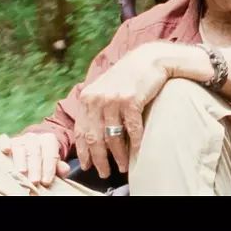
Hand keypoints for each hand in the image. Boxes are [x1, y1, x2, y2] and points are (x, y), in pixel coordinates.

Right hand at [0, 133, 69, 186]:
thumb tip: (64, 171)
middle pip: (35, 152)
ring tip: (22, 172)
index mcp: (48, 140)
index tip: (47, 182)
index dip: (49, 168)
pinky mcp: (6, 141)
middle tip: (35, 181)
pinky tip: (6, 150)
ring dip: (21, 161)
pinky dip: (4, 144)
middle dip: (35, 168)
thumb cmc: (43, 158)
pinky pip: (4, 140)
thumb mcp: (52, 162)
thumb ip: (59, 166)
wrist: (31, 147)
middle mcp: (34, 137)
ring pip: (20, 148)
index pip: (50, 154)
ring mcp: (19, 138)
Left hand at [75, 43, 171, 177]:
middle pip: (94, 137)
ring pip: (112, 136)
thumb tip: (92, 131)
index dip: (83, 151)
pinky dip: (134, 144)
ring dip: (118, 155)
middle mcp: (97, 99)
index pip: (80, 130)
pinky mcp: (131, 100)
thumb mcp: (105, 87)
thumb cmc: (129, 75)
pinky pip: (131, 129)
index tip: (87, 165)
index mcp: (87, 97)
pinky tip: (136, 153)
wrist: (150, 58)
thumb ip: (96, 105)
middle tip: (103, 172)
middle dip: (98, 159)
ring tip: (121, 167)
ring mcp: (113, 100)